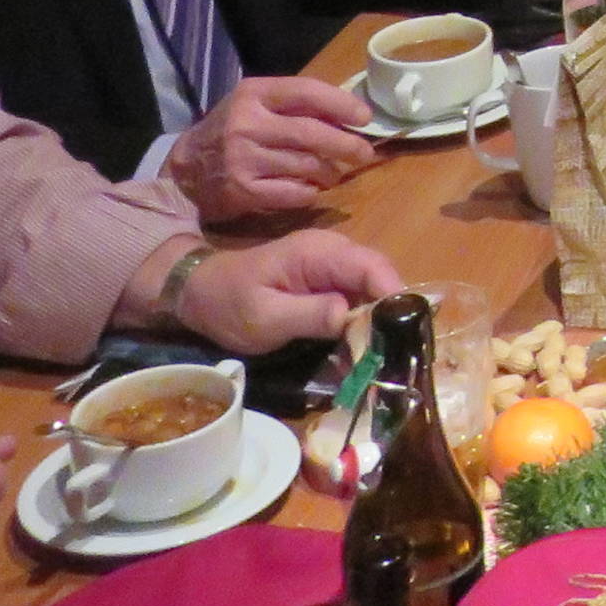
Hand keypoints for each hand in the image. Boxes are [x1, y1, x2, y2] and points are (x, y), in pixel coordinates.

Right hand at [166, 76, 378, 222]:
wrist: (186, 171)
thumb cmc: (230, 131)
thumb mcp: (255, 105)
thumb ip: (294, 105)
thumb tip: (349, 115)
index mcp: (253, 94)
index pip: (306, 91)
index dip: (341, 104)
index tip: (365, 117)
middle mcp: (247, 125)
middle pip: (311, 133)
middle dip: (346, 144)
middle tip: (365, 153)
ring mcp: (244, 160)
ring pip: (306, 165)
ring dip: (330, 171)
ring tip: (336, 173)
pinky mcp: (243, 191)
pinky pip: (293, 193)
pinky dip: (310, 192)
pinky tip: (312, 189)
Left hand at [172, 230, 402, 353]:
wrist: (201, 291)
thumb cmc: (230, 303)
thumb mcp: (265, 317)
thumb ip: (310, 315)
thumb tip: (351, 317)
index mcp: (319, 253)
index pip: (373, 267)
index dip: (394, 297)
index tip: (404, 334)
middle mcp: (333, 251)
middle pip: (378, 277)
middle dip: (391, 313)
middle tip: (396, 352)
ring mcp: (331, 264)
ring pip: (370, 288)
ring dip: (378, 319)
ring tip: (382, 354)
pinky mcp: (327, 279)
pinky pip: (355, 295)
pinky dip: (362, 320)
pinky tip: (360, 346)